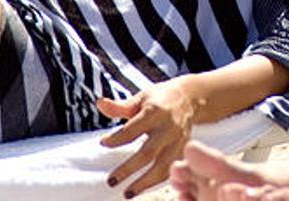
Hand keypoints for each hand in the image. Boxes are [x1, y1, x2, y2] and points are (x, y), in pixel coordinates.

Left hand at [98, 77, 200, 197]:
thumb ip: (120, 106)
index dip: (117, 138)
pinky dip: (159, 182)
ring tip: (127, 193)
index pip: (133, 129)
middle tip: (111, 181)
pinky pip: (173, 171)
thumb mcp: (140, 98)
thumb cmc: (159, 99)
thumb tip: (99, 104)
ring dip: (145, 182)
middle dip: (129, 169)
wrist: (189, 99)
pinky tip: (145, 189)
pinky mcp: (185, 151)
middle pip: (148, 152)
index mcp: (155, 112)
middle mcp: (168, 128)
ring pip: (163, 166)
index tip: (103, 143)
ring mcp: (179, 141)